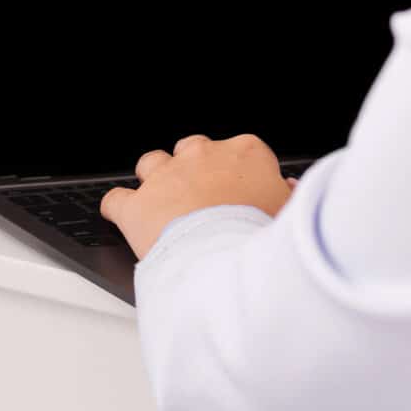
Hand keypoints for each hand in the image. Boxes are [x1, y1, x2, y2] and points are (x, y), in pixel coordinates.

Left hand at [98, 133, 294, 259]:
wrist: (227, 259)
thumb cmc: (265, 237)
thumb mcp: (294, 215)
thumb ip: (290, 196)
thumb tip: (288, 189)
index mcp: (245, 154)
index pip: (243, 151)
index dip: (241, 173)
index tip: (244, 191)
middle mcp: (202, 156)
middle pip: (194, 151)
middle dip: (196, 171)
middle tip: (206, 200)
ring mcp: (166, 177)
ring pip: (152, 163)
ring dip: (156, 181)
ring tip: (166, 205)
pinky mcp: (137, 205)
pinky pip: (116, 199)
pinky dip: (119, 208)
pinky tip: (125, 218)